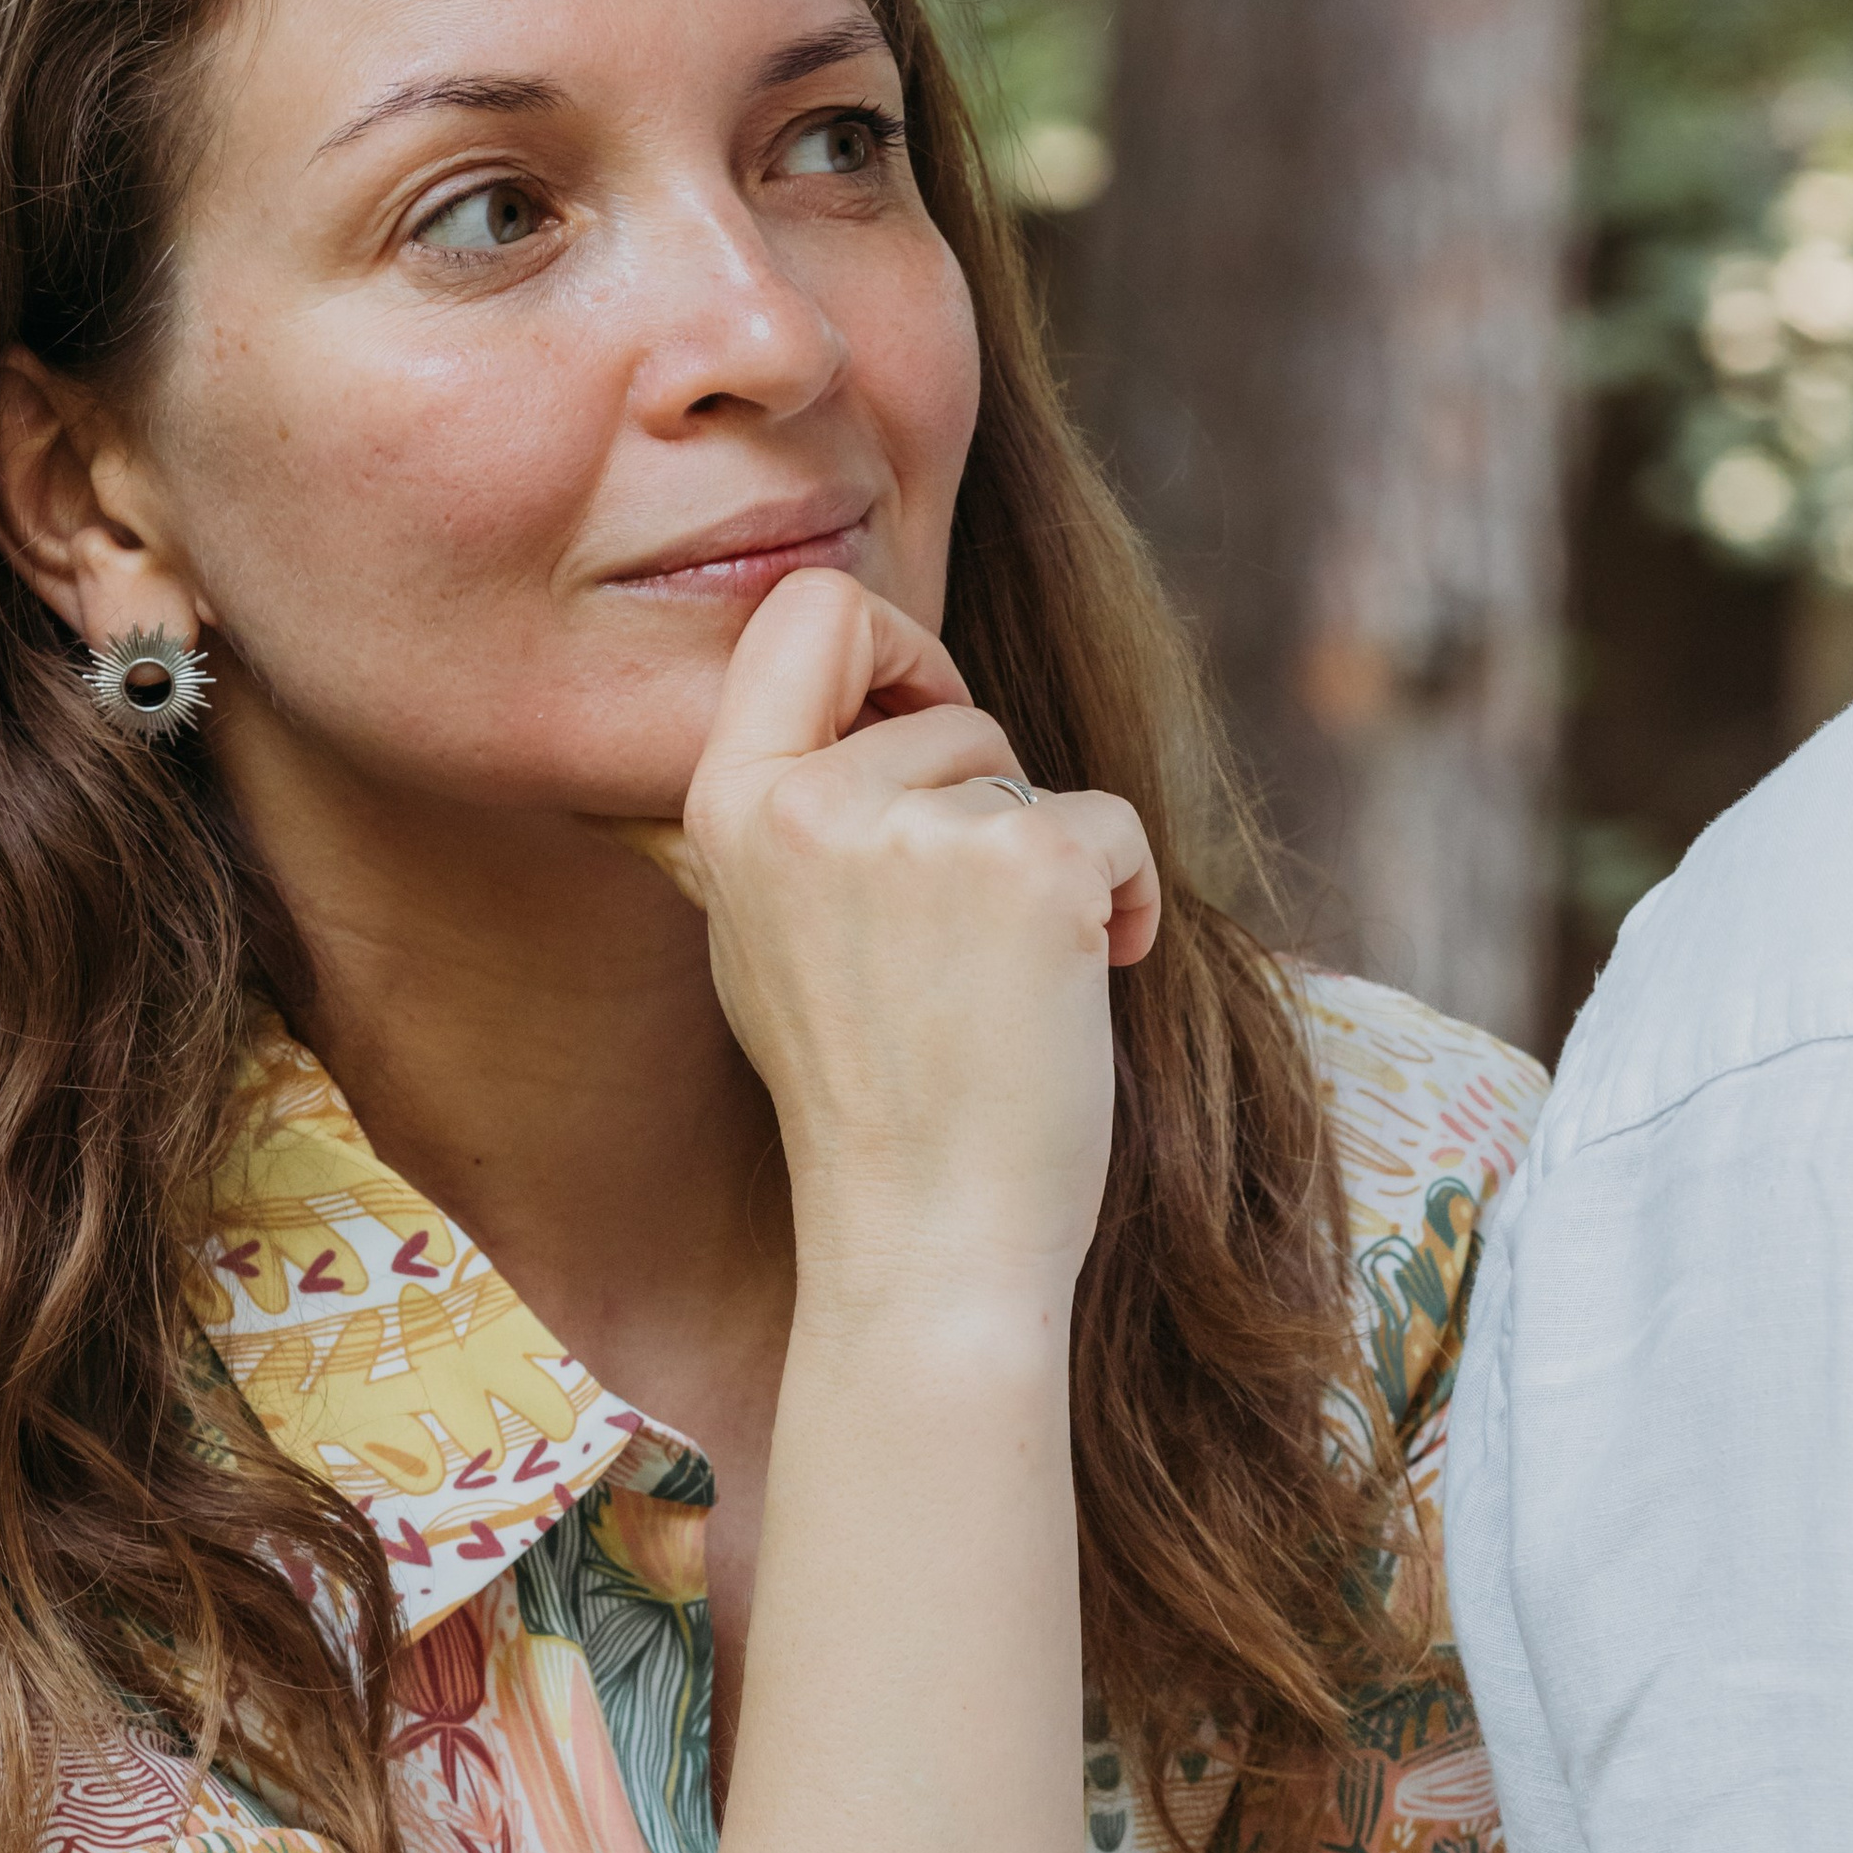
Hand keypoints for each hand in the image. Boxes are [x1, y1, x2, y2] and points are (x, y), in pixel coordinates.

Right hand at [650, 571, 1158, 1299]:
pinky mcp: (1031, 862)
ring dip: (1048, 859)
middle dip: (985, 794)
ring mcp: (919, 830)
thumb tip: (854, 701)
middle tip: (971, 926)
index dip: (889, 641)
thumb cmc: (865, 1101)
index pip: (807, 611)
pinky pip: (1110, 821)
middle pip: (943, 701)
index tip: (925, 715)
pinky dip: (1123, 899)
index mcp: (729, 809)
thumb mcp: (764, 937)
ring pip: (1023, 768)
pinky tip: (1083, 982)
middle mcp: (810, 803)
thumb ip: (791, 816)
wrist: (927, 1242)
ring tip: (1005, 981)